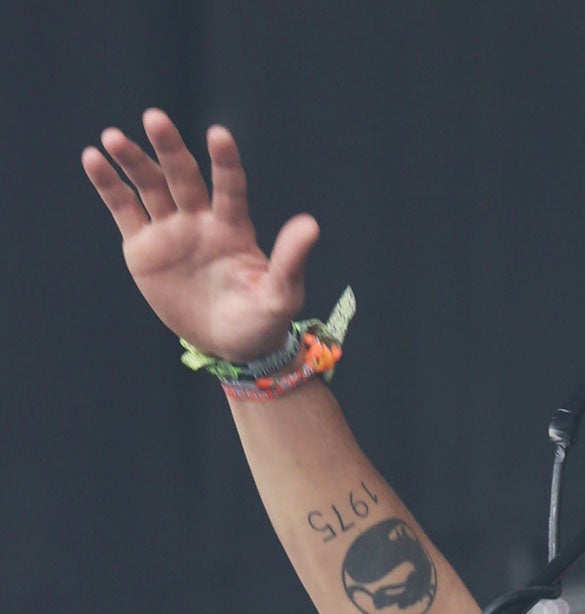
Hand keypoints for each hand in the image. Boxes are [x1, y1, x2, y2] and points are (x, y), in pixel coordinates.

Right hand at [82, 108, 317, 361]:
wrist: (230, 344)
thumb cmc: (263, 320)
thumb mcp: (281, 296)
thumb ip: (291, 261)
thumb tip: (311, 224)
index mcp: (235, 228)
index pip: (230, 188)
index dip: (225, 163)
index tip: (219, 134)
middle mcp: (201, 220)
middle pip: (183, 177)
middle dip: (169, 149)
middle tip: (155, 118)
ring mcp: (170, 231)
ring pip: (149, 186)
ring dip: (132, 161)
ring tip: (113, 137)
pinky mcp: (143, 247)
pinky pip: (123, 209)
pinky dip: (108, 184)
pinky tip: (92, 158)